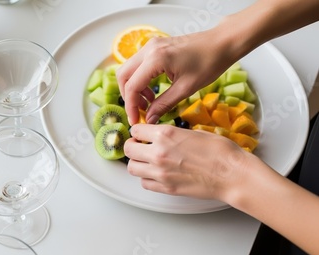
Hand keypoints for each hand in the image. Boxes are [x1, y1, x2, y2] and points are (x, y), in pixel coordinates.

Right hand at [116, 30, 234, 124]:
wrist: (222, 43)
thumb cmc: (209, 63)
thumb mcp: (186, 88)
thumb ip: (164, 104)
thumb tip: (149, 119)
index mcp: (155, 59)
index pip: (132, 86)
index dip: (131, 106)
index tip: (136, 120)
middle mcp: (148, 49)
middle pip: (123, 76)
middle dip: (128, 97)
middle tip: (139, 112)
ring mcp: (150, 46)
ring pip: (129, 70)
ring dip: (134, 89)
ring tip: (149, 104)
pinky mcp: (155, 47)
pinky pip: (139, 65)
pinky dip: (140, 80)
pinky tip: (154, 92)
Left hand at [124, 124, 250, 200]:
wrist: (232, 174)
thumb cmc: (220, 151)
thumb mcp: (192, 132)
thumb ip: (170, 134)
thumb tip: (159, 136)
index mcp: (165, 135)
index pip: (136, 130)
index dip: (138, 131)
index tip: (141, 134)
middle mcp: (158, 153)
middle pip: (129, 150)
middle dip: (133, 146)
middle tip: (139, 146)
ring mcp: (161, 173)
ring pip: (132, 168)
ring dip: (137, 163)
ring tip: (146, 161)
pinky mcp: (166, 188)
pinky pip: (145, 183)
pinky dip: (146, 178)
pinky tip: (156, 174)